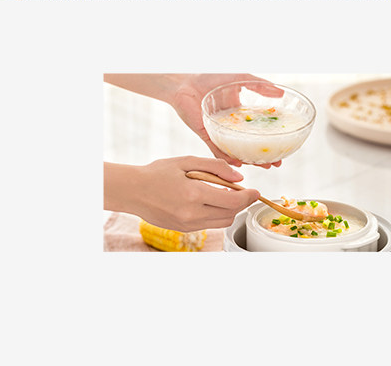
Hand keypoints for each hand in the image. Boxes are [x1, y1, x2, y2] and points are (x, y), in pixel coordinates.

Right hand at [106, 155, 259, 230]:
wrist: (133, 191)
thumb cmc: (158, 172)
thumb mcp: (187, 160)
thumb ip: (215, 166)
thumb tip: (239, 177)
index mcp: (194, 194)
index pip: (232, 201)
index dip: (248, 197)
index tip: (256, 191)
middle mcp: (192, 214)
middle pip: (230, 214)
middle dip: (242, 204)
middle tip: (244, 190)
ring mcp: (187, 225)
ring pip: (221, 222)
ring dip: (230, 210)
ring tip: (227, 193)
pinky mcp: (183, 229)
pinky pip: (208, 224)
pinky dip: (216, 213)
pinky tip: (212, 200)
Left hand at [169, 74, 283, 165]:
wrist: (186, 82)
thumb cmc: (212, 79)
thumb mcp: (240, 79)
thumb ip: (260, 85)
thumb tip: (280, 93)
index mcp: (238, 116)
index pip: (256, 132)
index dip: (269, 143)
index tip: (281, 151)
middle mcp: (229, 127)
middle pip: (249, 147)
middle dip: (262, 157)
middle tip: (275, 164)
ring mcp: (218, 133)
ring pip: (236, 152)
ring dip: (249, 160)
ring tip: (262, 166)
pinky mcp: (206, 135)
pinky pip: (218, 150)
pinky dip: (227, 158)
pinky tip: (238, 163)